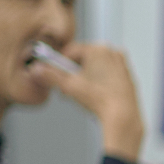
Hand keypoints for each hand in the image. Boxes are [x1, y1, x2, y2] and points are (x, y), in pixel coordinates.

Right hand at [30, 41, 144, 163]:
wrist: (122, 115)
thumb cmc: (99, 99)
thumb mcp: (68, 86)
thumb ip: (50, 76)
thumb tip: (36, 70)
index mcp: (98, 49)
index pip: (70, 51)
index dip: (58, 63)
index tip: (52, 72)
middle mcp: (112, 52)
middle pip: (83, 59)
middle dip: (71, 72)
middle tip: (65, 87)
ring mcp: (122, 64)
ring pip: (94, 68)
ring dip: (83, 78)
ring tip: (80, 93)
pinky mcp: (127, 76)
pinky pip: (106, 75)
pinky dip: (97, 82)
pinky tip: (94, 95)